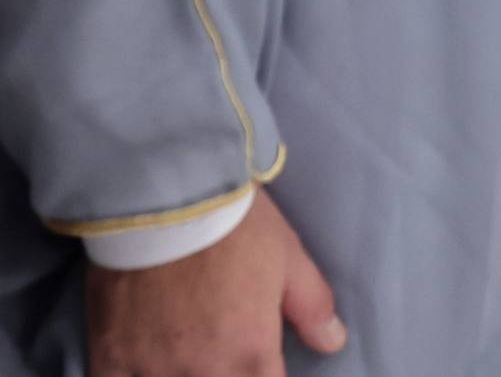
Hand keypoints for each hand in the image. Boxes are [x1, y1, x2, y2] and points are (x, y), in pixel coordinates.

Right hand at [88, 190, 345, 376]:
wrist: (163, 200)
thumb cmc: (234, 227)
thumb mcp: (288, 259)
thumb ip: (311, 308)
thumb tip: (333, 343)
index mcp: (251, 359)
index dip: (265, 376)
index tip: (261, 365)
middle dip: (226, 376)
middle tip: (222, 353)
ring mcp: (150, 374)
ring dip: (184, 375)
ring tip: (188, 355)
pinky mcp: (108, 363)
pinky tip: (148, 364)